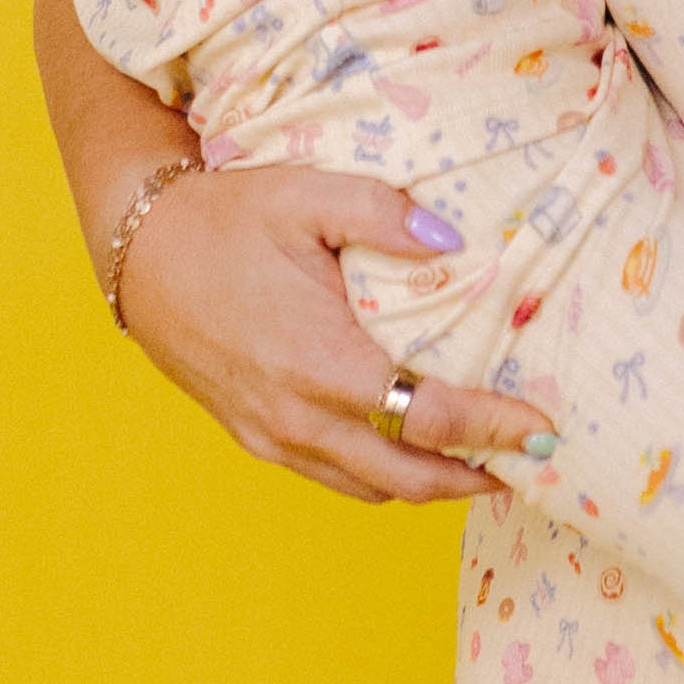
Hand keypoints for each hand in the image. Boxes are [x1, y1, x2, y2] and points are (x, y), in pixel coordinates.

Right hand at [111, 162, 555, 502]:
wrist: (140, 253)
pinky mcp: (257, 439)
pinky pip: (335, 477)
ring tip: (485, 465)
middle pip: (410, 476)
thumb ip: (382, 214)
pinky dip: (384, 478)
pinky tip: (412, 455)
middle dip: (478, 476)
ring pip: (373, 488)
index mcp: (320, 360)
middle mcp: (299, 415)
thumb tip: (453, 243)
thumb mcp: (304, 195)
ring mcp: (274, 435)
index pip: (428, 417)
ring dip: (434, 486)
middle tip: (531, 461)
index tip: (543, 426)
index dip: (494, 428)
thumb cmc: (226, 218)